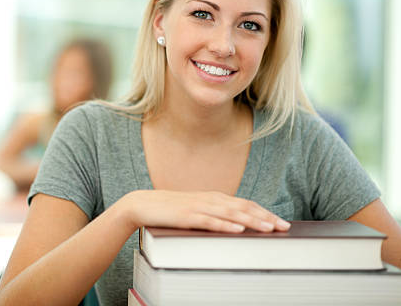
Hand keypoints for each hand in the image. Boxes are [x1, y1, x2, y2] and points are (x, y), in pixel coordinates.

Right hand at [123, 190, 290, 232]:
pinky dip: (225, 224)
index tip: (280, 221)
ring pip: (231, 213)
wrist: (143, 204)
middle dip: (265, 217)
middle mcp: (210, 199)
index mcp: (213, 197)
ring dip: (251, 220)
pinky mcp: (187, 216)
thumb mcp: (196, 209)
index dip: (264, 212)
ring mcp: (199, 207)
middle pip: (243, 207)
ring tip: (267, 228)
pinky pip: (210, 221)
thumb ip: (214, 213)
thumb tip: (235, 223)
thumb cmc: (170, 209)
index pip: (245, 204)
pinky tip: (237, 229)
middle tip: (283, 226)